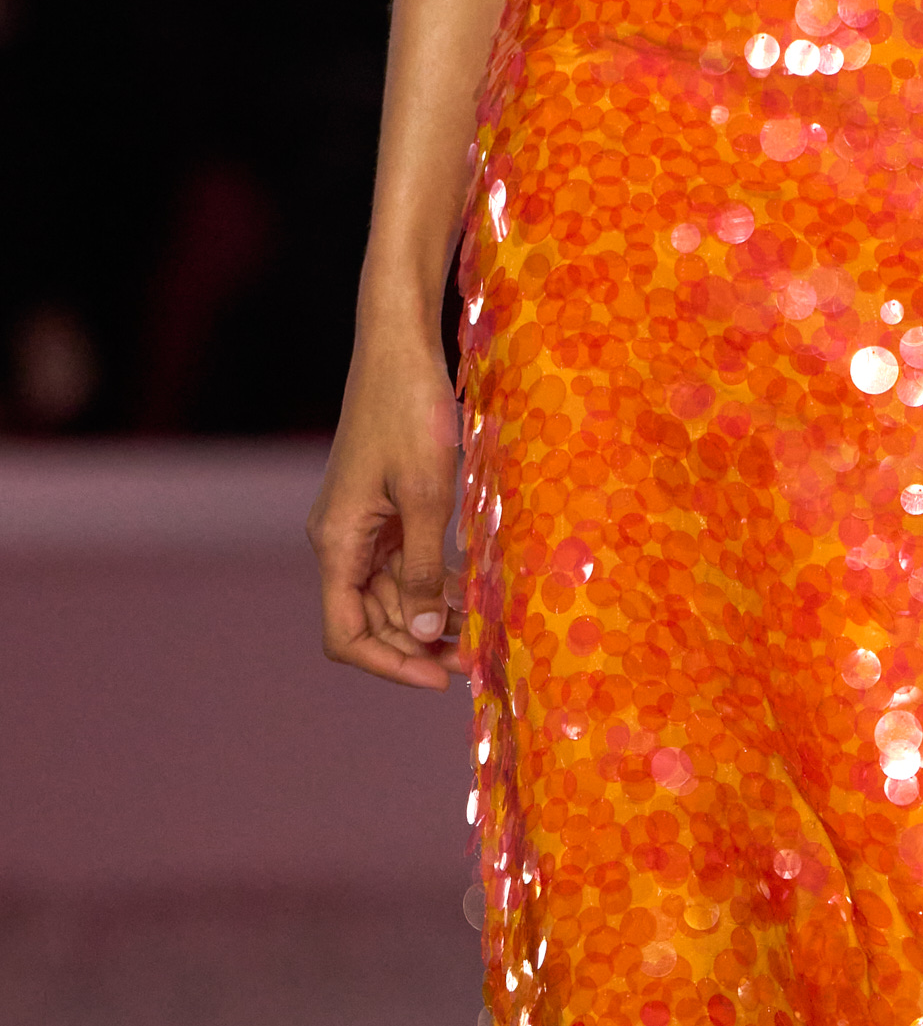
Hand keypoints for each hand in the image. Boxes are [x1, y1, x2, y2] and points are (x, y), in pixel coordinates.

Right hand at [307, 331, 464, 689]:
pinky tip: (473, 598)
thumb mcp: (427, 496)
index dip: (389, 664)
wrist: (398, 346)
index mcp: (336, 542)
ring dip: (433, 621)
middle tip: (477, 663)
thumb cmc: (409, 411)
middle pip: (371, 621)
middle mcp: (339, 541)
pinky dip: (435, 587)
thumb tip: (426, 634)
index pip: (345, 633)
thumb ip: (425, 570)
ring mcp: (361, 527)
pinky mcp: (383, 511)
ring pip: (393, 597)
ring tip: (483, 637)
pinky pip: (405, 566)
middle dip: (420, 647)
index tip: (437, 680)